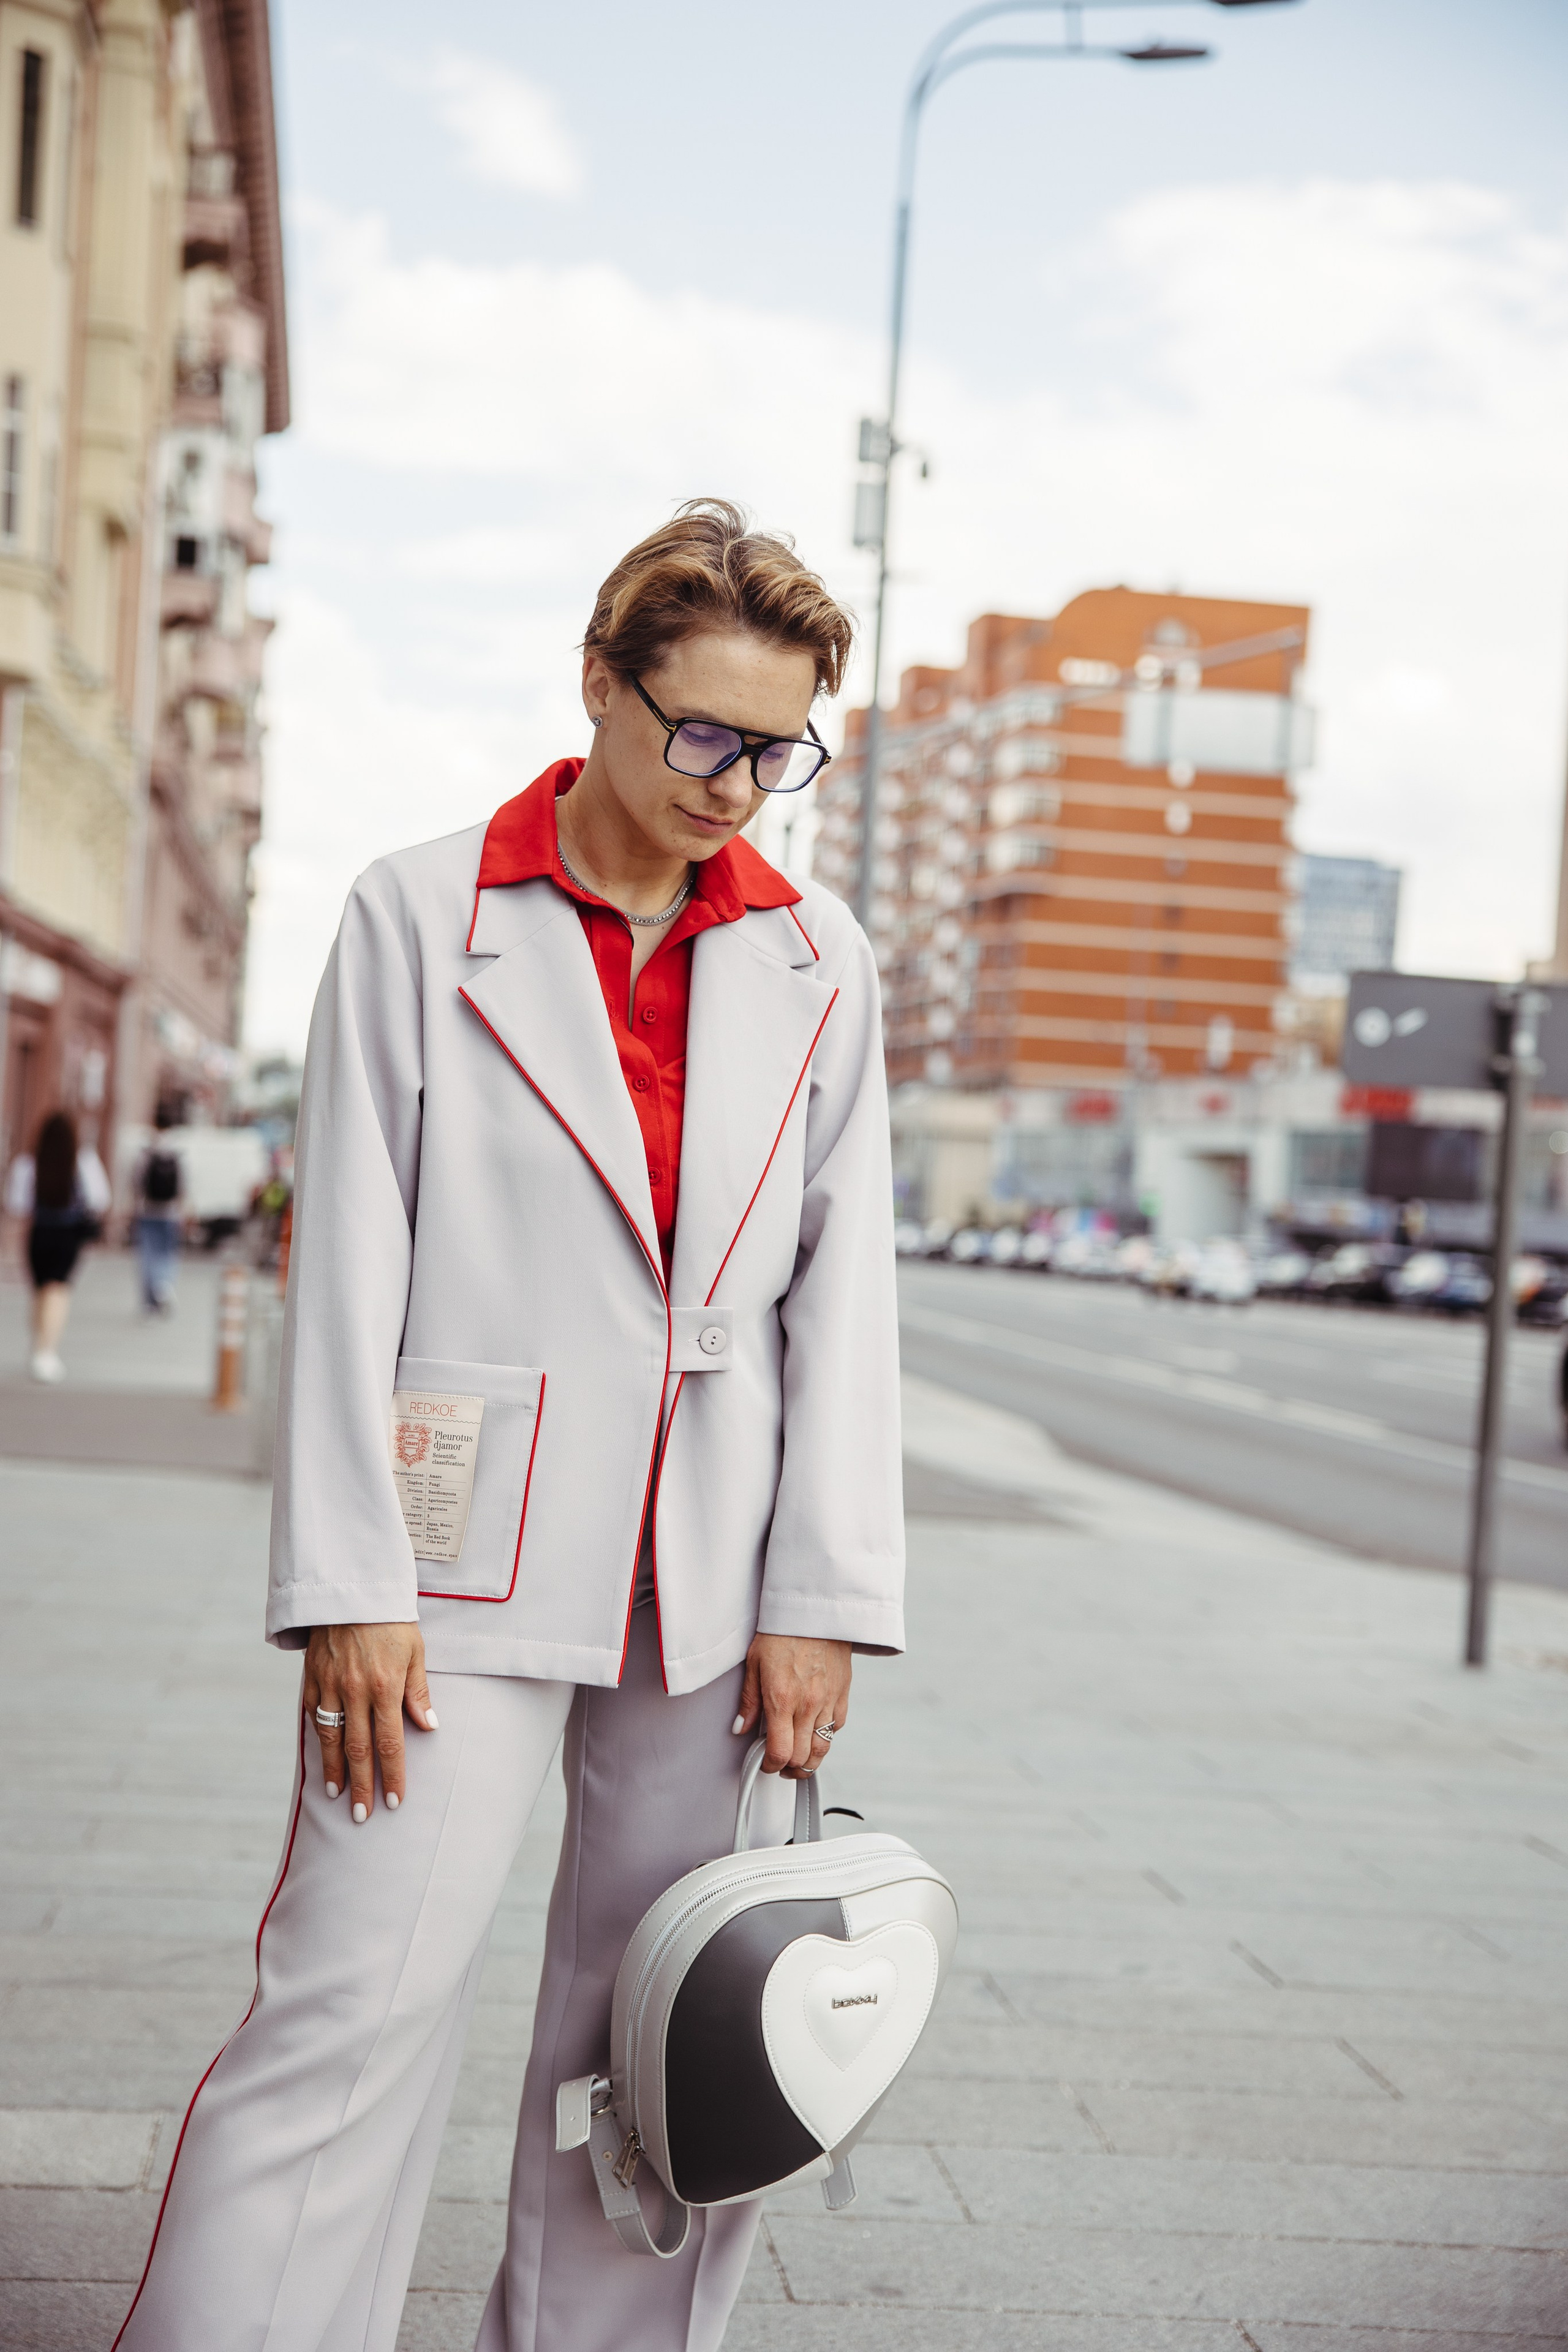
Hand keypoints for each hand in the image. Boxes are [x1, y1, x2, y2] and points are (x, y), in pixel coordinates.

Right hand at [303, 1623, 435, 1821]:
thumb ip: (418, 1691)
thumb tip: (429, 1726)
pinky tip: (320, 1758)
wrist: (352, 1589)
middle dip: (362, 1786)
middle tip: (362, 1816)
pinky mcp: (312, 1677)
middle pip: (358, 1749)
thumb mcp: (414, 1651)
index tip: (394, 1801)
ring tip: (337, 1796)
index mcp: (385, 1686)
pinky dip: (316, 1739)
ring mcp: (329, 1685)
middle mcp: (355, 1690)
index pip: (390, 1742)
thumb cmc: (390, 1620)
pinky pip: (312, 1714)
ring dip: (334, 1771)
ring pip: (330, 1738)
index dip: (392, 1775)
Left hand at [733, 1635, 851, 1777]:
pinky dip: (825, 1736)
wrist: (814, 1609)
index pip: (780, 1752)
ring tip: (798, 1759)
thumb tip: (740, 1728)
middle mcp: (807, 1705)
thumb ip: (749, 1700)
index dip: (771, 1766)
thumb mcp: (754, 1663)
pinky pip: (836, 1727)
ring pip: (822, 1748)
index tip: (766, 1764)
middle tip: (780, 1765)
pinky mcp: (842, 1693)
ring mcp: (828, 1701)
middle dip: (789, 1769)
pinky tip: (813, 1730)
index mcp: (782, 1699)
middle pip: (802, 1757)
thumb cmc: (781, 1632)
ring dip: (809, 1760)